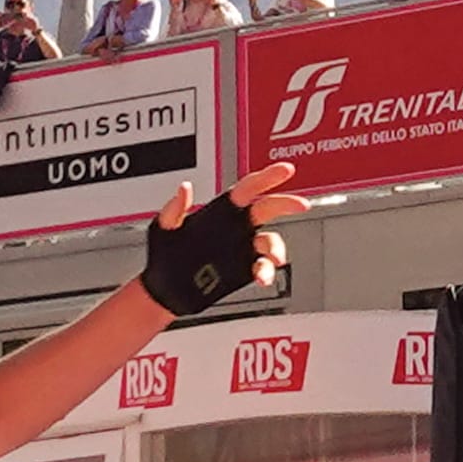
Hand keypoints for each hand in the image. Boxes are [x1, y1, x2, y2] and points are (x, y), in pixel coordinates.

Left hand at [147, 159, 308, 300]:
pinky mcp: (244, 269)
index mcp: (220, 211)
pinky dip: (267, 271)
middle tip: (300, 204)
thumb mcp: (162, 228)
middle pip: (267, 209)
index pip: (247, 189)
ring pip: (270, 241)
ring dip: (277, 247)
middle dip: (285, 203)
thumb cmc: (162, 256)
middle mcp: (235, 227)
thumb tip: (184, 189)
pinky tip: (262, 277)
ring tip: (275, 257)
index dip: (266, 178)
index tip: (284, 170)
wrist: (165, 291)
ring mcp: (242, 248)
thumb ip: (174, 209)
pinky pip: (263, 267)